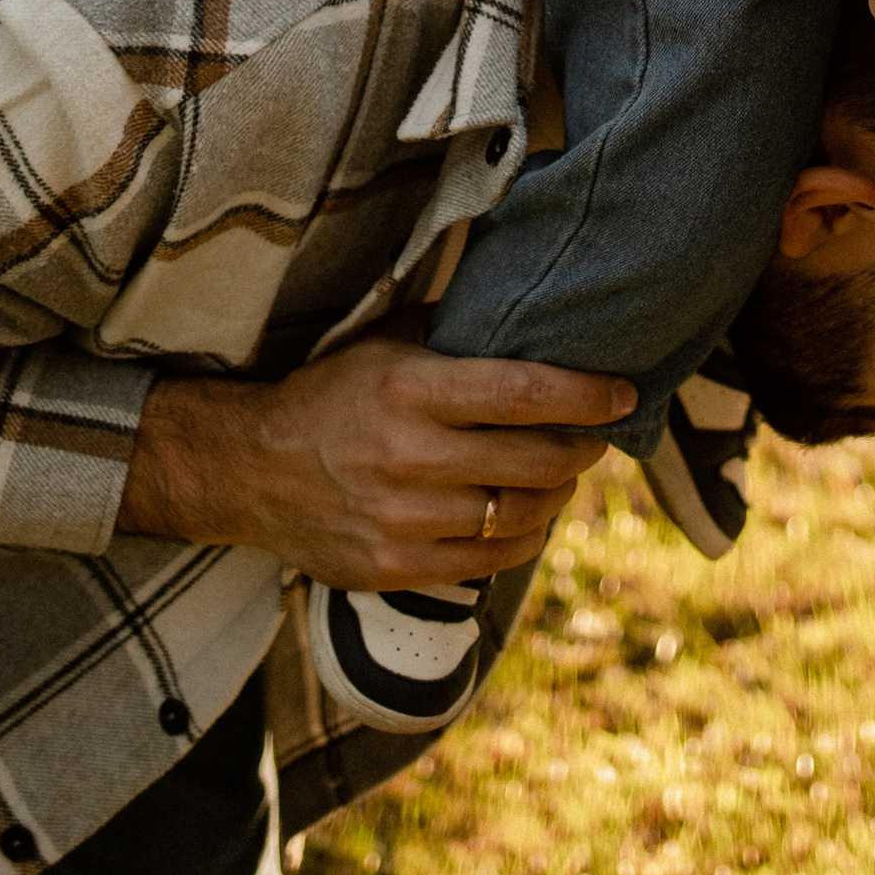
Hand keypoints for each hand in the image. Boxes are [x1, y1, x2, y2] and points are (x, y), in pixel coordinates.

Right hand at [119, 337, 631, 589]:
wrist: (250, 471)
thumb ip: (453, 331)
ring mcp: (403, 519)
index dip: (587, 396)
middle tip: (596, 436)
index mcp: (410, 389)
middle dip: (583, 448)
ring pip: (519, 515)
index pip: (525, 393)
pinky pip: (489, 562)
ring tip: (564, 476)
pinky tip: (530, 518)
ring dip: (558, 495)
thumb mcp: (384, 345)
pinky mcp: (396, 566)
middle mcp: (409, 457)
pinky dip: (524, 539)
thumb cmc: (331, 396)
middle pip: (535, 460)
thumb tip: (531, 308)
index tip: (624, 393)